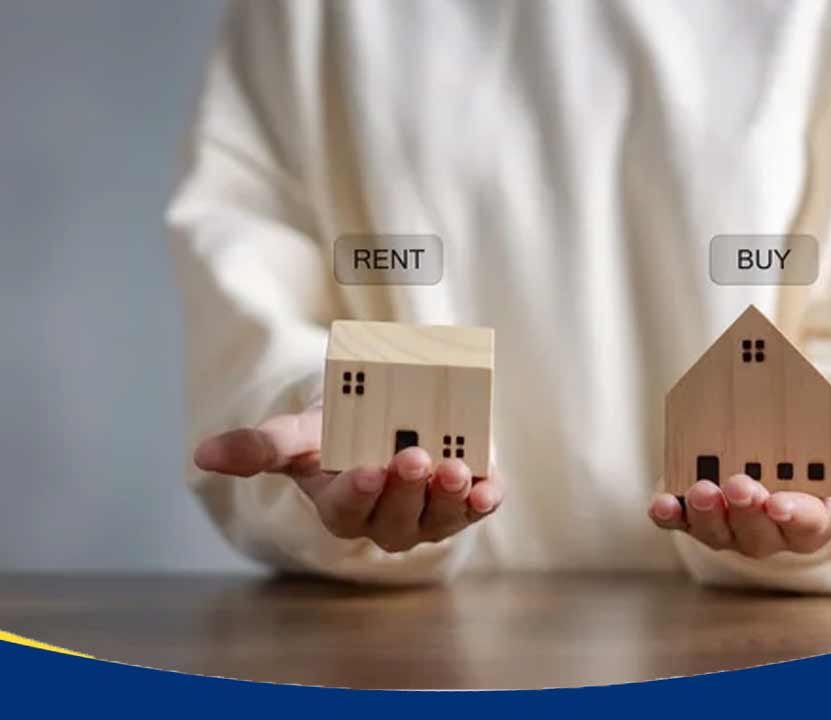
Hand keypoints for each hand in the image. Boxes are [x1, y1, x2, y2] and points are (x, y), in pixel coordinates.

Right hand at [193, 406, 502, 551]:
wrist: (386, 416)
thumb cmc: (337, 429)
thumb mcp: (301, 432)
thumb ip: (261, 444)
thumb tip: (201, 454)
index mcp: (341, 506)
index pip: (347, 510)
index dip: (358, 493)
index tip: (367, 470)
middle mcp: (386, 520)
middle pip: (397, 519)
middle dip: (406, 490)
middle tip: (413, 457)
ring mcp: (429, 515)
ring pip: (440, 518)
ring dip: (448, 497)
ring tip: (453, 468)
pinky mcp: (465, 499)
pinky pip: (478, 508)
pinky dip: (486, 500)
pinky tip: (490, 488)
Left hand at [647, 449, 830, 557]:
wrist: (786, 457)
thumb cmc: (828, 469)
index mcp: (808, 523)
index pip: (803, 525)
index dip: (792, 515)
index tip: (782, 503)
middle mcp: (764, 532)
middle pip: (754, 532)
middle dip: (746, 511)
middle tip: (739, 485)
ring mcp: (727, 525)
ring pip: (715, 530)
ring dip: (705, 514)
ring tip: (702, 490)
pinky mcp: (694, 511)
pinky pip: (679, 520)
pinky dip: (668, 514)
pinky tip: (660, 504)